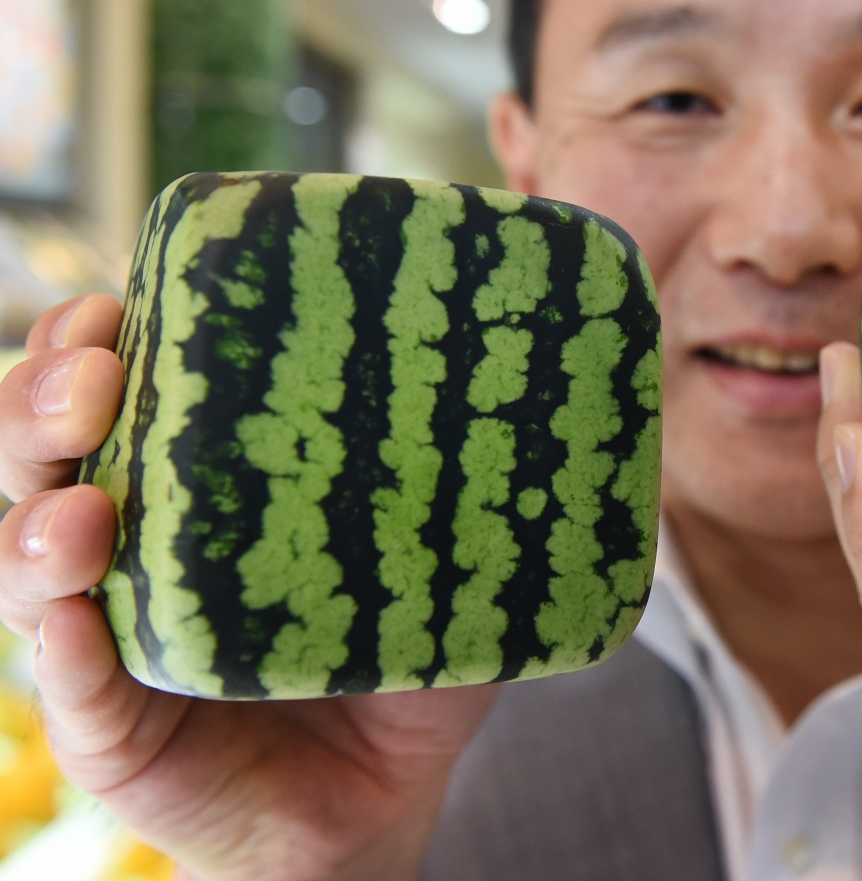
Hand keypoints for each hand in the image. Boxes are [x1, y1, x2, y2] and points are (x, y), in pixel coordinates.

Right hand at [0, 296, 497, 880]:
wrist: (384, 799)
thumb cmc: (402, 658)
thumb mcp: (448, 560)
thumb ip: (484, 485)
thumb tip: (572, 382)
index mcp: (194, 485)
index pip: (114, 393)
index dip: (92, 340)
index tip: (127, 297)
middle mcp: (129, 546)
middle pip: (43, 455)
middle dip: (44, 402)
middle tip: (100, 375)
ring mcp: (107, 635)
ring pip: (26, 565)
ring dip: (38, 525)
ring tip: (84, 508)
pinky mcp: (112, 728)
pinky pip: (72, 689)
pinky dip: (65, 653)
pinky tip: (77, 620)